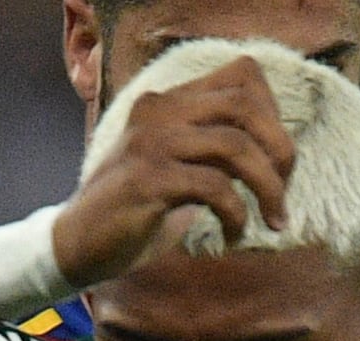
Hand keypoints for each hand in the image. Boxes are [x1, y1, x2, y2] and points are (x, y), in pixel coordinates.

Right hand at [48, 64, 295, 283]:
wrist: (77, 244)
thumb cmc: (136, 211)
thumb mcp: (179, 168)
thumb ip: (214, 149)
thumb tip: (274, 151)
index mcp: (170, 101)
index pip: (243, 76)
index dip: (273, 116)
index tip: (279, 163)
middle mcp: (160, 110)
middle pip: (245, 106)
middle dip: (279, 151)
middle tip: (282, 195)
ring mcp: (151, 142)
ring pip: (236, 146)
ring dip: (267, 189)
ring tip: (270, 222)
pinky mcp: (148, 179)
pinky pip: (215, 188)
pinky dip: (236, 216)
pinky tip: (232, 237)